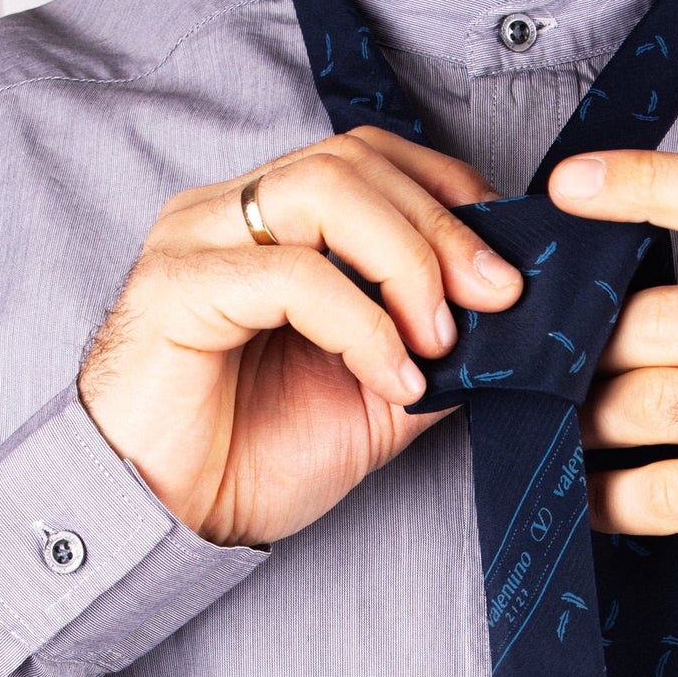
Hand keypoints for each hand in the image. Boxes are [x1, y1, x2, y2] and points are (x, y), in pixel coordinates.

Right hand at [78, 126, 521, 545]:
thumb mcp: (375, 398)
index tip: (508, 264)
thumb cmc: (251, 457)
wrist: (168, 518)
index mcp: (270, 223)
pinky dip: (363, 324)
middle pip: (355, 161)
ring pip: (324, 192)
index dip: (449, 195)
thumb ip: (433, 349)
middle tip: (498, 296)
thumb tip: (510, 322)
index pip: (370, 158)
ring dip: (407, 261)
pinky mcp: (178, 286)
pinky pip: (291, 276)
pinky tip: (393, 377)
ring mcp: (197, 240)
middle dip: (444, 227)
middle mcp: (229, 213)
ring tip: (440, 340)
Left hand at [547, 151, 677, 594]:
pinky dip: (607, 497)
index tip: (571, 183)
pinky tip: (586, 496)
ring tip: (563, 422)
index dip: (647, 181)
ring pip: (648, 404)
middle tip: (550, 355)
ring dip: (587, 418)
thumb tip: (658, 282)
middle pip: (661, 318)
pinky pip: (661, 491)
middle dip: (589, 342)